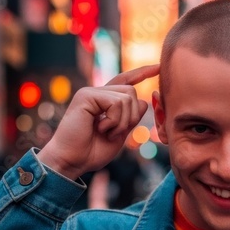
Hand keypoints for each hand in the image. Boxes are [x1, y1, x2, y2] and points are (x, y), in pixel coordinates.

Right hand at [38, 65, 159, 179]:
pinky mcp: (86, 95)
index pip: (125, 81)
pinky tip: (101, 128)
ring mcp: (90, 92)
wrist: (71, 161)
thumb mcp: (119, 135)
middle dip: (131, 116)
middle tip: (115, 133)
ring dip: (122, 121)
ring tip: (106, 132)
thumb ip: (131, 119)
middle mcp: (97, 93)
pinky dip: (114, 120)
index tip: (157, 67)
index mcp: (104, 101)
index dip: (141, 73)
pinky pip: (116, 102)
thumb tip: (144, 101)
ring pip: (127, 97)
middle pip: (131, 92)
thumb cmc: (91, 152)